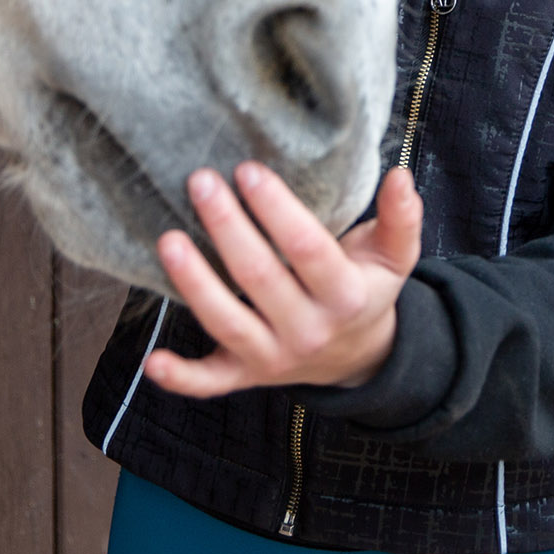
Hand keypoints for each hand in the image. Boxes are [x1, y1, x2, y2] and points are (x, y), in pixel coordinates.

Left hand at [142, 162, 422, 397]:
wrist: (359, 358)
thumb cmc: (365, 289)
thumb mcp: (394, 258)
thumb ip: (400, 219)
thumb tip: (400, 176)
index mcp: (345, 297)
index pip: (308, 250)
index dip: (277, 210)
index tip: (248, 170)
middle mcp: (308, 330)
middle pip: (260, 278)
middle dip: (227, 228)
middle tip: (200, 182)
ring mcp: (273, 357)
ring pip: (227, 323)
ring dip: (194, 284)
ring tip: (167, 240)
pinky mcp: (244, 375)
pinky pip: (210, 383)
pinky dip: (181, 377)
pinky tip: (152, 360)